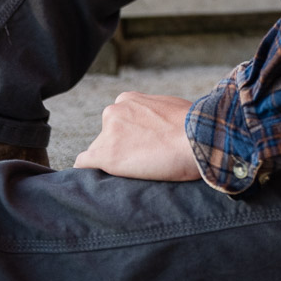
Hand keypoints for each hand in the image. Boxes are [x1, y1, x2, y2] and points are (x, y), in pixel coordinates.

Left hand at [73, 91, 200, 181]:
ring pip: (97, 152)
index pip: (116, 120)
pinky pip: (83, 164)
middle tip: (139, 161)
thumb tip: (157, 124)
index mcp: (128, 99)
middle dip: (118, 148)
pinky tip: (96, 181)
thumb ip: (153, 112)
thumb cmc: (193, 125)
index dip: (127, 136)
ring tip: (133, 173)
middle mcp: (113, 112)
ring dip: (111, 162)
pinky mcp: (106, 155)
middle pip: (105, 136)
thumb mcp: (170, 107)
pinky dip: (88, 173)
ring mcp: (108, 133)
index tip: (140, 147)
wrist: (197, 138)